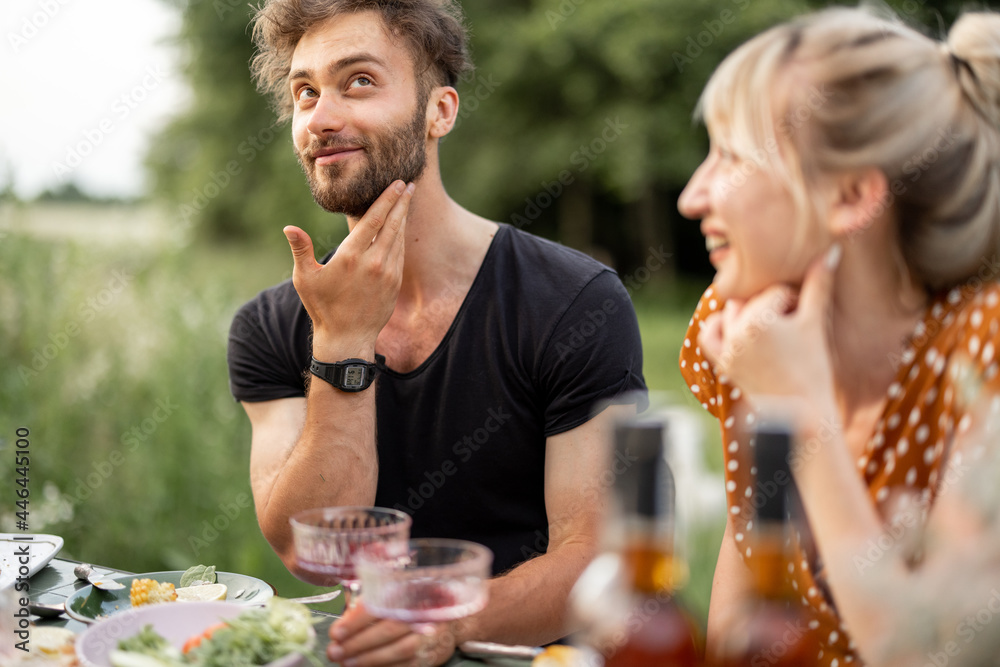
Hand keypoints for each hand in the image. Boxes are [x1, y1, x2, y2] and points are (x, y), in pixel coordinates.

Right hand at [283, 180, 413, 358]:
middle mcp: (373, 262)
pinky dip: (402, 237)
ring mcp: (387, 273)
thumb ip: (300, 250)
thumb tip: (289, 228)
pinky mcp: (395, 283)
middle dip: (401, 202)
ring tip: (407, 200)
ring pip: (399, 238)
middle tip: (409, 184)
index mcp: (351, 256)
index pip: (374, 219)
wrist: (347, 338)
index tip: (397, 184)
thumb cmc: (322, 307)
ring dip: (403, 217)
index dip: (387, 199)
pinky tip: (401, 228)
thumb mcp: (306, 279)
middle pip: (392, 224)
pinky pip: (400, 254)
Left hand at [327, 601, 457, 666]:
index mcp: (412, 591)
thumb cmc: (415, 606)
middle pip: (389, 630)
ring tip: (346, 662)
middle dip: (358, 643)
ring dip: (368, 659)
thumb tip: (344, 619)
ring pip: (398, 650)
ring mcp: (430, 635)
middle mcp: (424, 611)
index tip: (337, 631)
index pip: (383, 604)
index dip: (357, 620)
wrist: (451, 622)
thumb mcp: (396, 596)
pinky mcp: (432, 655)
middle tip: (336, 651)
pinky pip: (406, 665)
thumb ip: (372, 604)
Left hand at [697, 244, 841, 410]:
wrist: (802, 415)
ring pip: (731, 312)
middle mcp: (737, 333)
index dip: (796, 300)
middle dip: (773, 305)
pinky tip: (735, 326)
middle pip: (754, 301)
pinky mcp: (722, 363)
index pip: (776, 292)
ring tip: (773, 326)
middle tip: (793, 322)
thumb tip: (832, 249)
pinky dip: (717, 325)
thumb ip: (819, 284)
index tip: (807, 318)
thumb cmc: (814, 369)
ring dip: (748, 312)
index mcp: (759, 320)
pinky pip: (708, 335)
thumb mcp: (815, 323)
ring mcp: (727, 349)